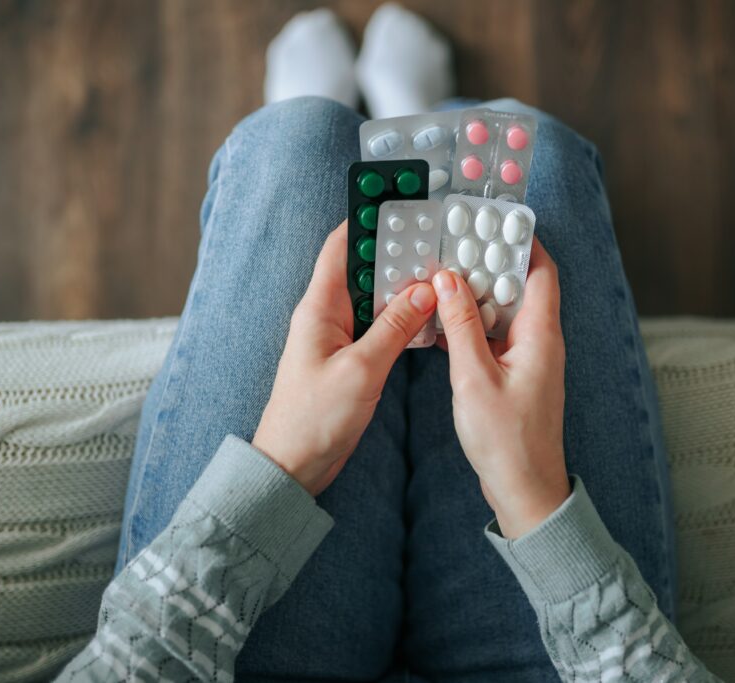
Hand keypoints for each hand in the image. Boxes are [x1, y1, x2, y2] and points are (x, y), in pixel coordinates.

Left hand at [253, 221, 436, 495]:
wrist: (293, 465)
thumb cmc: (315, 418)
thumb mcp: (361, 369)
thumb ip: (394, 327)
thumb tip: (425, 288)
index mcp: (319, 307)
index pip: (341, 246)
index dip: (368, 220)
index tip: (402, 203)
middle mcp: (327, 315)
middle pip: (364, 268)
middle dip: (397, 251)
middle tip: (437, 238)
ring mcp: (339, 336)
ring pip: (375, 297)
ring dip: (403, 285)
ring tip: (442, 270)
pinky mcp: (350, 357)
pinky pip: (378, 324)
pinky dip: (402, 316)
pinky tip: (428, 314)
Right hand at [433, 238, 569, 537]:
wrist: (524, 491)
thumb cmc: (506, 441)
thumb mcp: (473, 378)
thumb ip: (461, 326)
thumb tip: (449, 279)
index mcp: (541, 336)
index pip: (540, 271)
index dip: (521, 240)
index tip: (492, 219)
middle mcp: (540, 341)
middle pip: (520, 286)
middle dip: (490, 262)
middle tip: (455, 243)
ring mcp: (529, 359)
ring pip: (505, 311)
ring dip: (477, 294)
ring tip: (443, 275)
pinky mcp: (515, 375)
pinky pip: (496, 335)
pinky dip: (473, 324)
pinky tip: (444, 321)